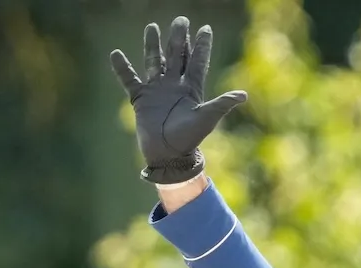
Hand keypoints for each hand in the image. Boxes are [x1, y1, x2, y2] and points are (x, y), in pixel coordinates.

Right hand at [110, 16, 246, 184]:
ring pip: (154, 62)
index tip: (205, 29)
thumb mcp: (206, 119)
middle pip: (177, 56)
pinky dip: (122, 68)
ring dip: (152, 46)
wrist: (168, 155)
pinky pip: (130, 80)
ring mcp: (157, 91)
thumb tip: (244, 95)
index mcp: (191, 89)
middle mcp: (174, 86)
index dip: (202, 46)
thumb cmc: (189, 139)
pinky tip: (116, 54)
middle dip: (179, 38)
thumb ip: (222, 104)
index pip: (197, 62)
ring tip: (152, 28)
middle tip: (181, 20)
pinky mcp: (141, 99)